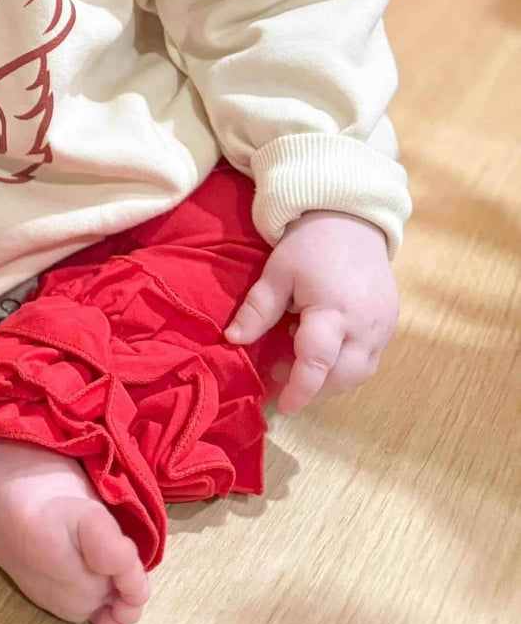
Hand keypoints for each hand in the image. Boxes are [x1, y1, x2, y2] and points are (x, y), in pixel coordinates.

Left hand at [223, 208, 397, 415]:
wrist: (352, 218)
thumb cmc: (310, 243)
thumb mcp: (277, 272)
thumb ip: (258, 309)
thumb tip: (232, 340)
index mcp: (333, 310)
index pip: (317, 363)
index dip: (299, 389)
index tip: (281, 405)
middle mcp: (365, 325)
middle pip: (342, 376)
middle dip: (314, 388)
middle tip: (281, 374)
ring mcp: (383, 326)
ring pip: (360, 372)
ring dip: (332, 379)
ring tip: (301, 359)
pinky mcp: (391, 323)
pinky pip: (371, 358)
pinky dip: (347, 364)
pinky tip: (325, 346)